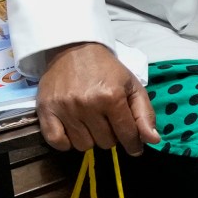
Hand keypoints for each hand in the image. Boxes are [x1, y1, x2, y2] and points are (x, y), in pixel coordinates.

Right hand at [34, 42, 157, 153]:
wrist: (75, 49)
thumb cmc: (107, 70)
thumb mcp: (133, 86)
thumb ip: (145, 114)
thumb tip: (152, 140)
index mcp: (112, 97)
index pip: (126, 135)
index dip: (133, 144)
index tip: (135, 148)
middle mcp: (87, 104)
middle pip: (105, 143)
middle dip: (111, 136)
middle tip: (107, 122)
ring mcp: (65, 108)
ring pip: (83, 145)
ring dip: (90, 139)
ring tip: (91, 123)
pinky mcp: (45, 110)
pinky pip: (56, 142)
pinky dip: (66, 142)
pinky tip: (73, 131)